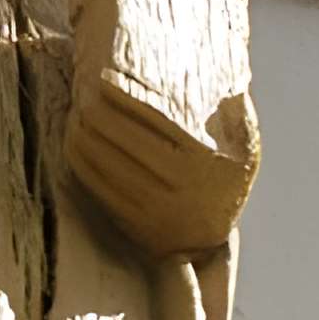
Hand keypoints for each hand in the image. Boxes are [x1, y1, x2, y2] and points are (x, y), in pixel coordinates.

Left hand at [67, 77, 257, 252]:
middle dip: (101, 115)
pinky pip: (102, 191)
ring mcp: (158, 210)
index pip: (158, 121)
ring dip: (87, 138)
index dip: (126, 98)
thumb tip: (226, 82)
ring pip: (112, 166)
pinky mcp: (136, 226)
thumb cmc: (224, 180)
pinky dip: (83, 166)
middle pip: (130, 142)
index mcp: (207, 162)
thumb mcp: (246, 148)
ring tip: (73, 115)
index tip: (103, 80)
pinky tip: (72, 145)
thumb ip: (236, 114)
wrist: (210, 239)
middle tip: (82, 95)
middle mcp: (183, 187)